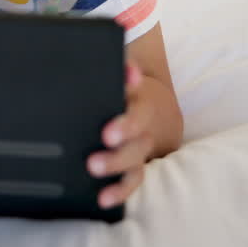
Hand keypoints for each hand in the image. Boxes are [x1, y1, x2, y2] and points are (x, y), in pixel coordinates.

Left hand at [88, 61, 156, 209]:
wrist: (154, 106)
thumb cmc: (124, 86)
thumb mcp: (121, 72)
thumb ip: (116, 63)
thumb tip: (118, 46)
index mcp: (139, 102)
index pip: (137, 111)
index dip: (126, 122)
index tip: (108, 132)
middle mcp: (142, 130)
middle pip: (136, 143)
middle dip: (117, 151)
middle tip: (95, 156)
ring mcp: (139, 150)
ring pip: (135, 165)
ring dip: (117, 172)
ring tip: (94, 174)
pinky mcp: (133, 166)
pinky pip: (132, 181)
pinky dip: (119, 191)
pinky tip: (101, 200)